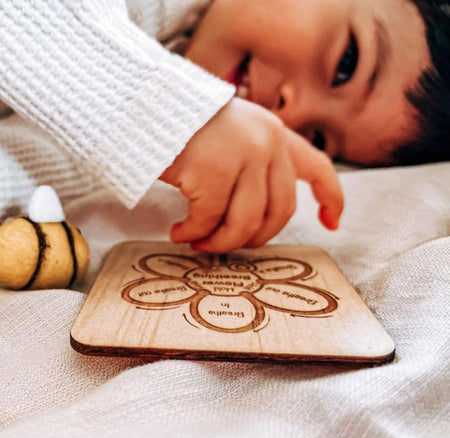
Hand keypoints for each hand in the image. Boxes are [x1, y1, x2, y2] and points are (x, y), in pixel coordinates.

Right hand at [160, 98, 342, 252]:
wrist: (146, 103)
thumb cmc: (185, 126)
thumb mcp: (232, 136)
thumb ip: (253, 165)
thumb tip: (258, 215)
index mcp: (275, 135)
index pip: (317, 167)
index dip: (330, 198)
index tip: (331, 224)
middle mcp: (267, 144)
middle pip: (280, 211)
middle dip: (255, 238)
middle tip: (226, 244)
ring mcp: (243, 157)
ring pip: (246, 222)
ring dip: (221, 242)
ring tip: (198, 243)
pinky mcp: (214, 171)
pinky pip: (209, 220)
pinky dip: (193, 233)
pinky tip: (178, 232)